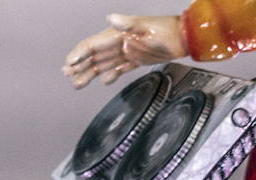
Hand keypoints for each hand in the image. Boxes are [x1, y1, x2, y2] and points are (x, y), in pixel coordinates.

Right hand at [62, 14, 186, 88]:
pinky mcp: (136, 60)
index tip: (69, 64)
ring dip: (89, 74)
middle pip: (94, 56)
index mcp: (119, 35)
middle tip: (68, 75)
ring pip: (103, 64)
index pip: (92, 45)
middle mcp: (120, 43)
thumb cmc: (169, 31)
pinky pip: (119, 69)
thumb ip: (128, 24)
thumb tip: (111, 18)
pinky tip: (105, 81)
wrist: (186, 38)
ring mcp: (127, 52)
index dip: (79, 54)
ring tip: (78, 84)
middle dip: (79, 66)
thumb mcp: (148, 26)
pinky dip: (111, 75)